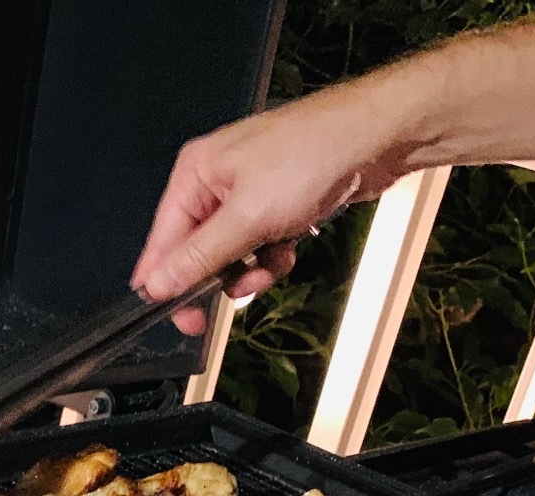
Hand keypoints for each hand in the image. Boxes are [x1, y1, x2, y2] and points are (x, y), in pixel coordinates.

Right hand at [131, 84, 408, 334]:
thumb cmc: (313, 156)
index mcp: (195, 174)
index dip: (169, 283)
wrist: (377, 136)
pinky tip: (290, 246)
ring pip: (230, 253)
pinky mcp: (274, 202)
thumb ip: (199, 256)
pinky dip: (273, 254)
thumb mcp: (248, 217)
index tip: (184, 320)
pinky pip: (258, 244)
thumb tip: (157, 285)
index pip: (163, 242)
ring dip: (252, 268)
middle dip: (221, 275)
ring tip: (274, 261)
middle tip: (242, 289)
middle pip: (196, 251)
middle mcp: (214, 182)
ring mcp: (246, 192)